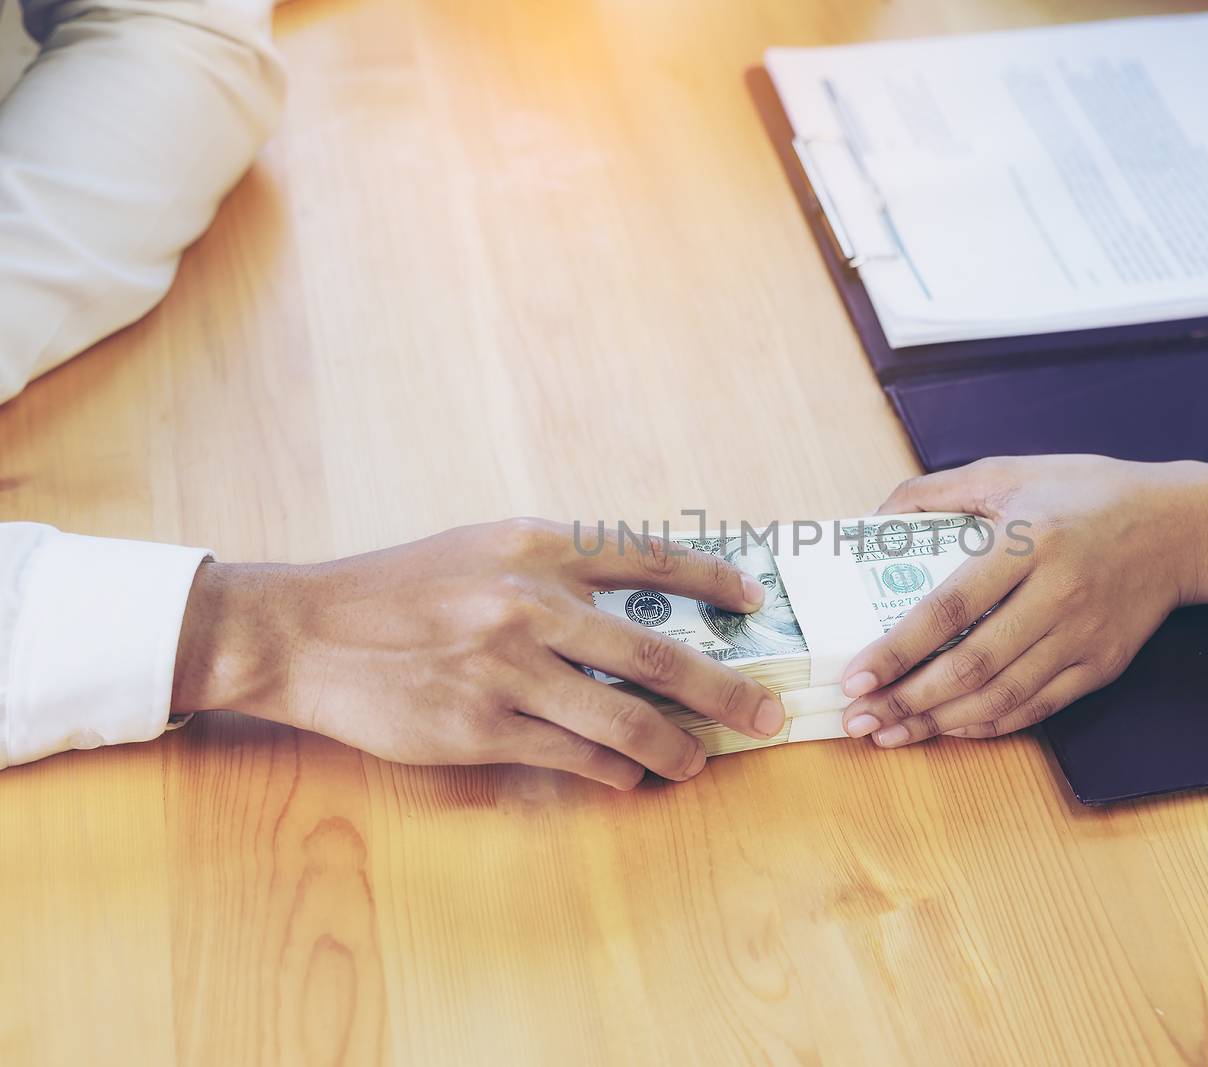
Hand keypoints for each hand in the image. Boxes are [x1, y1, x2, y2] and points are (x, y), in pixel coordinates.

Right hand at [171, 519, 786, 788]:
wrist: (304, 631)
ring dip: (675, 748)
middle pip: (659, 654)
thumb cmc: (397, 588)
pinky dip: (614, 772)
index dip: (712, 580)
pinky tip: (629, 777)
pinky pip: (574, 758)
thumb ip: (557, 571)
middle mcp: (531, 604)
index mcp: (537, 546)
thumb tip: (638, 606)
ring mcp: (508, 670)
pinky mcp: (482, 729)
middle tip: (767, 714)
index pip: (649, 557)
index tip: (754, 602)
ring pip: (625, 720)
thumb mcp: (481, 550)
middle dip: (726, 690)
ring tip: (697, 763)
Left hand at [838, 456, 1207, 747]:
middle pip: (971, 665)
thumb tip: (874, 519)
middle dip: (907, 701)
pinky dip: (990, 723)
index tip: (856, 675)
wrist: (1183, 526)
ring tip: (891, 733)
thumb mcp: (1013, 470)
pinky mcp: (1102, 664)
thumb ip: (938, 490)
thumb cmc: (1089, 492)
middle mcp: (1057, 594)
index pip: (950, 607)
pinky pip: (1038, 707)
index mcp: (1030, 541)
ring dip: (939, 722)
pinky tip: (950, 727)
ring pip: (1002, 696)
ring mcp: (1083, 635)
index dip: (899, 649)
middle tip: (859, 718)